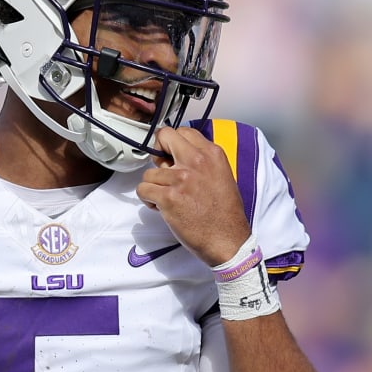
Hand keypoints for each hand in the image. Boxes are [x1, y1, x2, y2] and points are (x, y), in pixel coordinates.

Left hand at [137, 125, 251, 266]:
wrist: (227, 240)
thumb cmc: (225, 213)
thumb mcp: (222, 176)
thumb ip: (202, 162)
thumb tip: (176, 156)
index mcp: (212, 154)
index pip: (182, 131)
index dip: (172, 143)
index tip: (170, 155)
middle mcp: (196, 161)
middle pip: (164, 137)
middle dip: (158, 153)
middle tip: (163, 171)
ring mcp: (181, 178)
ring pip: (149, 172)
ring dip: (154, 186)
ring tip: (169, 199)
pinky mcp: (169, 197)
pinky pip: (143, 189)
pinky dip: (149, 200)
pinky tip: (162, 208)